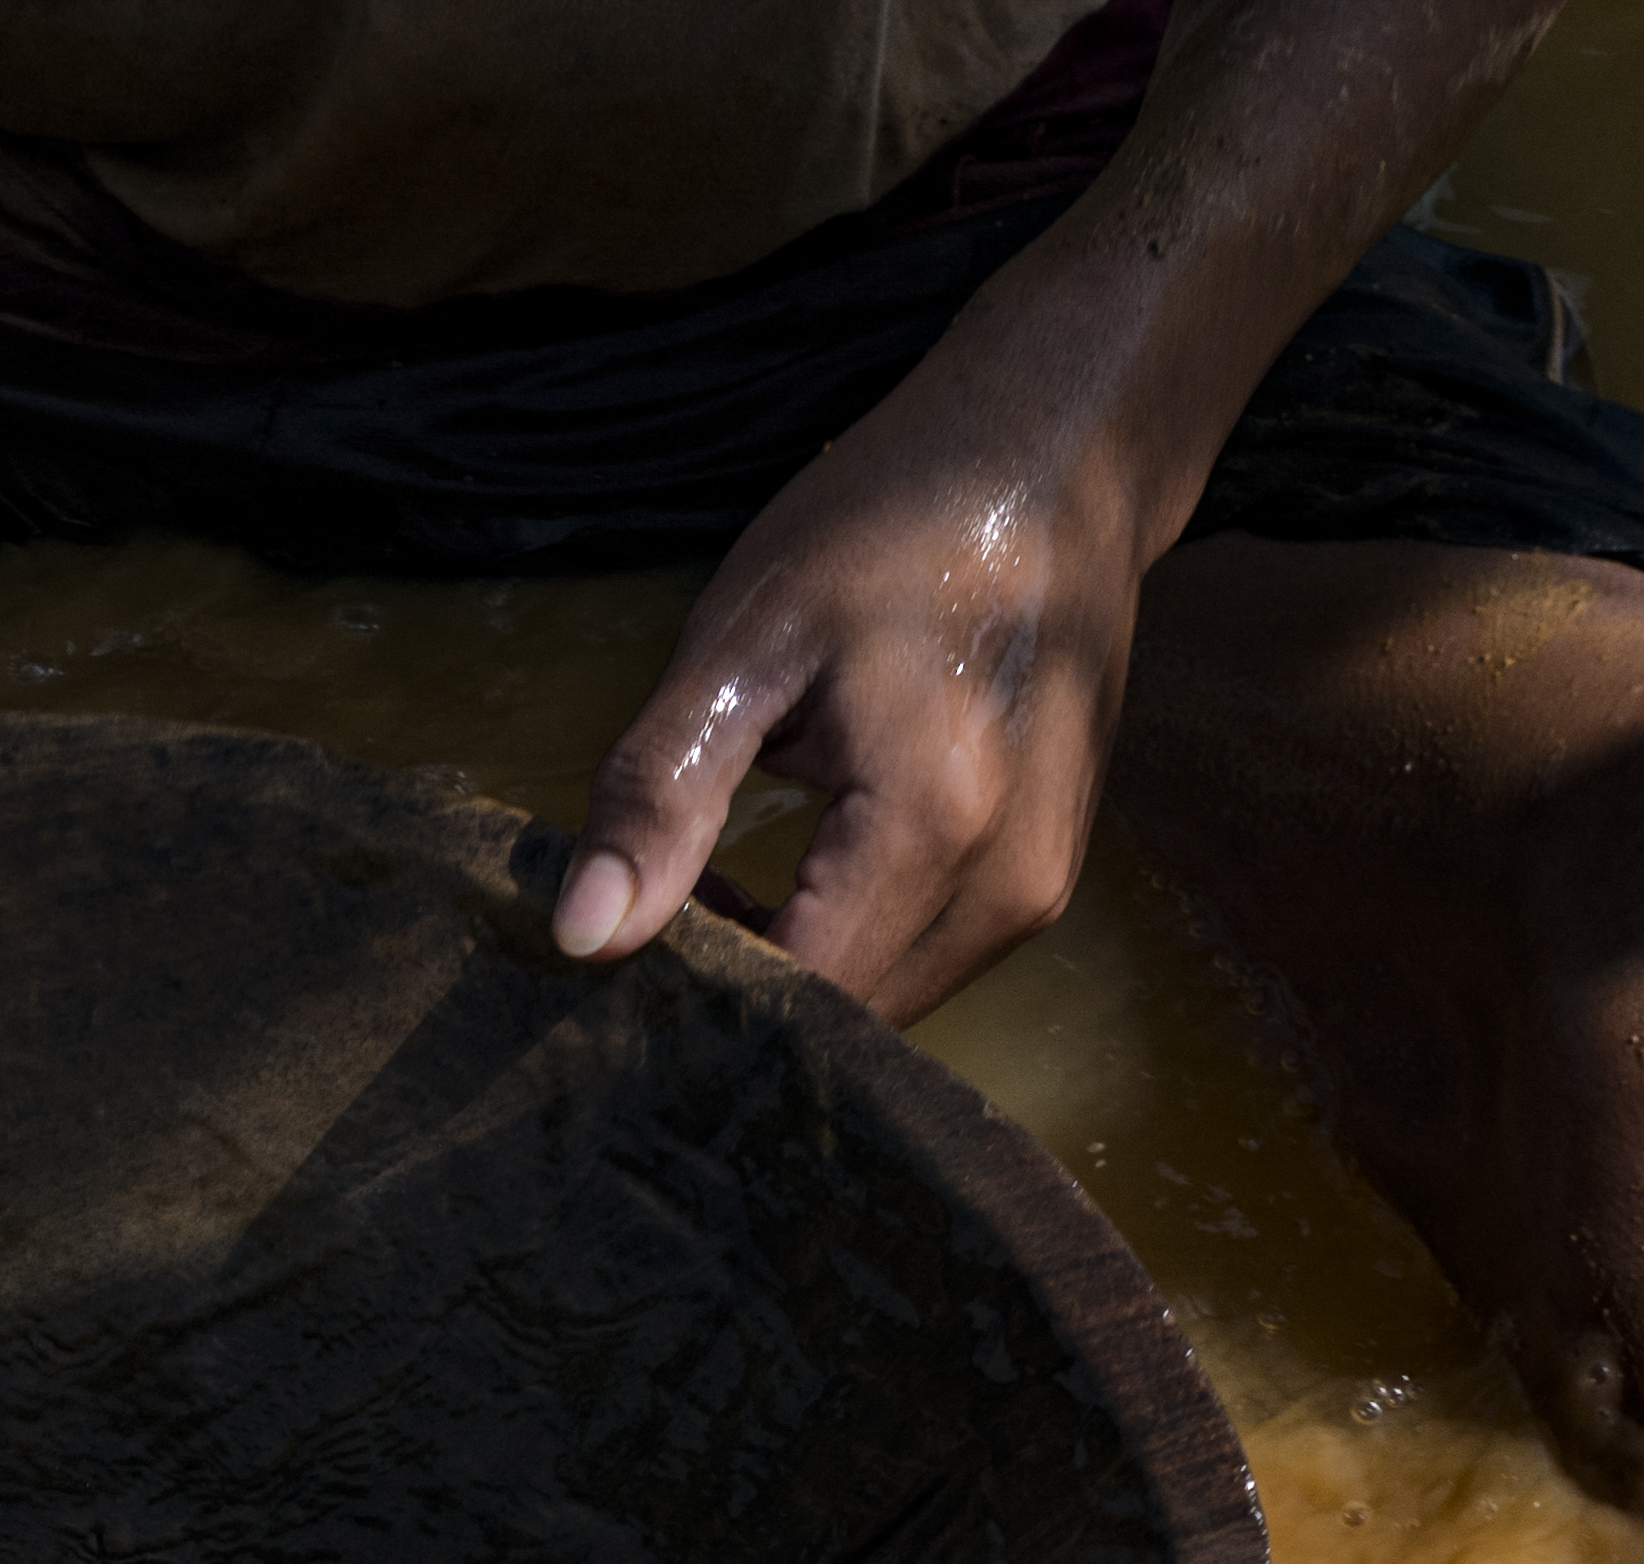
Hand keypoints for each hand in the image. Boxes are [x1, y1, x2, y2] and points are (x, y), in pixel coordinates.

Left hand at [553, 316, 1162, 1024]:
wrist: (1057, 462)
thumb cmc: (894, 527)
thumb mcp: (743, 643)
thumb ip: (660, 794)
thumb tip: (586, 936)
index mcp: (937, 821)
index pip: (791, 995)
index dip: (692, 990)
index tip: (609, 949)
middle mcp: (1009, 883)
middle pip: (842, 1019)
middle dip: (734, 991)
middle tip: (645, 910)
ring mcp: (1040, 889)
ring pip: (878, 1005)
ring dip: (783, 970)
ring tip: (705, 884)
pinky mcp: (1040, 881)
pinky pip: (915, 961)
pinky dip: (834, 943)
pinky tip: (772, 875)